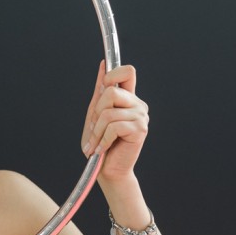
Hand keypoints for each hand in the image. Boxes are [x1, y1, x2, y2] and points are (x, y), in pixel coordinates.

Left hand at [81, 61, 148, 181]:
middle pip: (110, 91)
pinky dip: (102, 139)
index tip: (101, 88)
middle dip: (95, 112)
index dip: (112, 74)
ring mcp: (141, 116)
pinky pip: (114, 126)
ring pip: (108, 112)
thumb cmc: (100, 143)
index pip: (127, 71)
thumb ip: (100, 92)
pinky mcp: (140, 129)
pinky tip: (102, 148)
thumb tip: (103, 64)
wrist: (107, 170)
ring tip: (95, 143)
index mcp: (128, 98)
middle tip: (94, 129)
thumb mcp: (95, 115)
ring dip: (96, 131)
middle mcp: (137, 104)